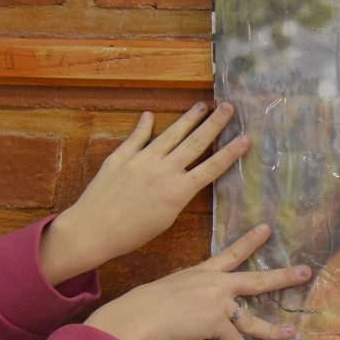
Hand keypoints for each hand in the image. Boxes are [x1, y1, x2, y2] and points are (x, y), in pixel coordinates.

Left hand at [40, 102, 248, 284]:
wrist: (93, 229)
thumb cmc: (132, 234)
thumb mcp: (166, 219)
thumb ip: (179, 194)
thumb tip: (188, 179)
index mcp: (179, 190)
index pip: (212, 167)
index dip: (231, 152)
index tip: (246, 137)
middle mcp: (164, 170)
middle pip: (195, 143)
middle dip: (214, 124)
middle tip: (228, 107)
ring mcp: (142, 160)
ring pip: (171, 134)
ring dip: (188, 119)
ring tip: (202, 105)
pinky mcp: (121, 157)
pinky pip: (136, 137)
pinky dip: (143, 126)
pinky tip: (150, 115)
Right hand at [84, 224, 308, 339]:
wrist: (137, 316)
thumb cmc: (142, 304)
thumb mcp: (165, 290)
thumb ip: (180, 295)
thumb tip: (179, 306)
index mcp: (201, 272)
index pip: (231, 253)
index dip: (250, 241)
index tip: (267, 229)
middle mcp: (215, 285)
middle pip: (257, 280)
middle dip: (283, 276)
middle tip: (305, 271)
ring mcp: (218, 304)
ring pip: (252, 317)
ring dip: (273, 328)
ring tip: (291, 331)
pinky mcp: (215, 324)